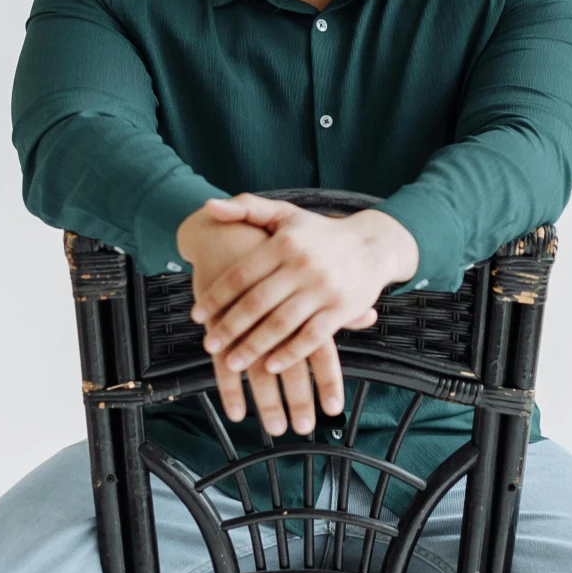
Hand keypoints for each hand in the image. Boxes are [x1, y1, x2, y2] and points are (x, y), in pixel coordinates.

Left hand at [178, 194, 418, 436]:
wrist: (373, 244)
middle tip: (209, 345)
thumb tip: (209, 206)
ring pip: (281, 324)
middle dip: (230, 327)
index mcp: (284, 243)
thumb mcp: (285, 214)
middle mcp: (303, 265)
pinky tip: (270, 366)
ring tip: (233, 363)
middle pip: (258, 303)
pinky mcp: (342, 309)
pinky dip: (289, 354)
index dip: (217, 296)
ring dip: (254, 346)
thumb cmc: (319, 233)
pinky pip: (311, 337)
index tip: (198, 316)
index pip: (242, 274)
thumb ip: (247, 208)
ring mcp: (324, 289)